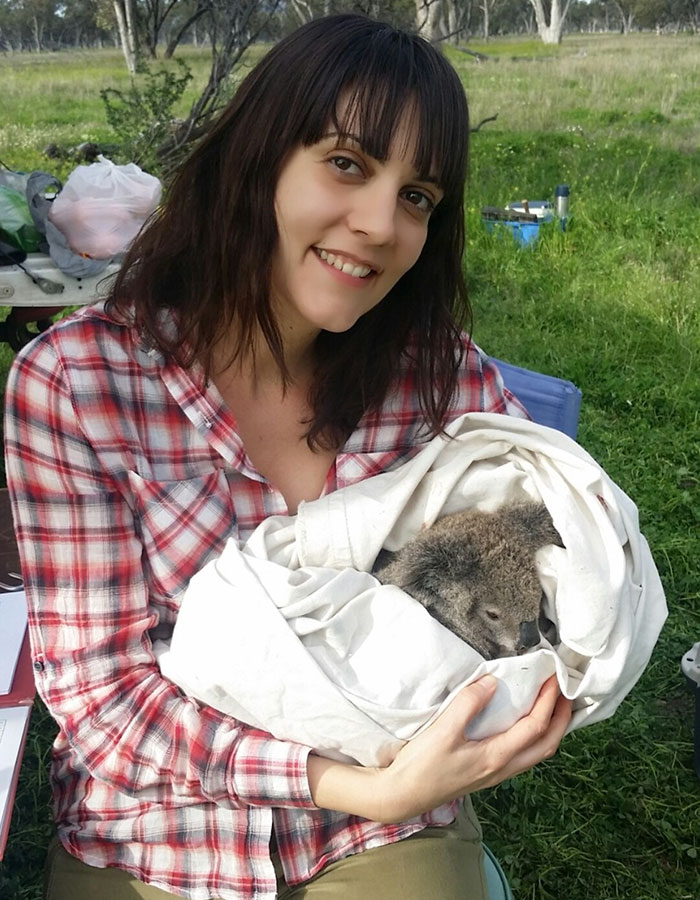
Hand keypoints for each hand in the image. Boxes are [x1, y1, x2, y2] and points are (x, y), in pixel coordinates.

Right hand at [307, 674, 571, 823]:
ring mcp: (495, 773)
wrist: (402, 795)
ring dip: (551, 728)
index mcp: (496, 757)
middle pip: (546, 745)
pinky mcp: (486, 772)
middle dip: (562, 719)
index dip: (548, 701)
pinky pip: (522, 753)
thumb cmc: (422, 765)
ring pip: (536, 752)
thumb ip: (468, 704)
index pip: (535, 727)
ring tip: (553, 706)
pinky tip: (524, 723)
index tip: (554, 677)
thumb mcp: (443, 731)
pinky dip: (534, 735)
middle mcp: (502, 768)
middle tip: (568, 692)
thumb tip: (493, 681)